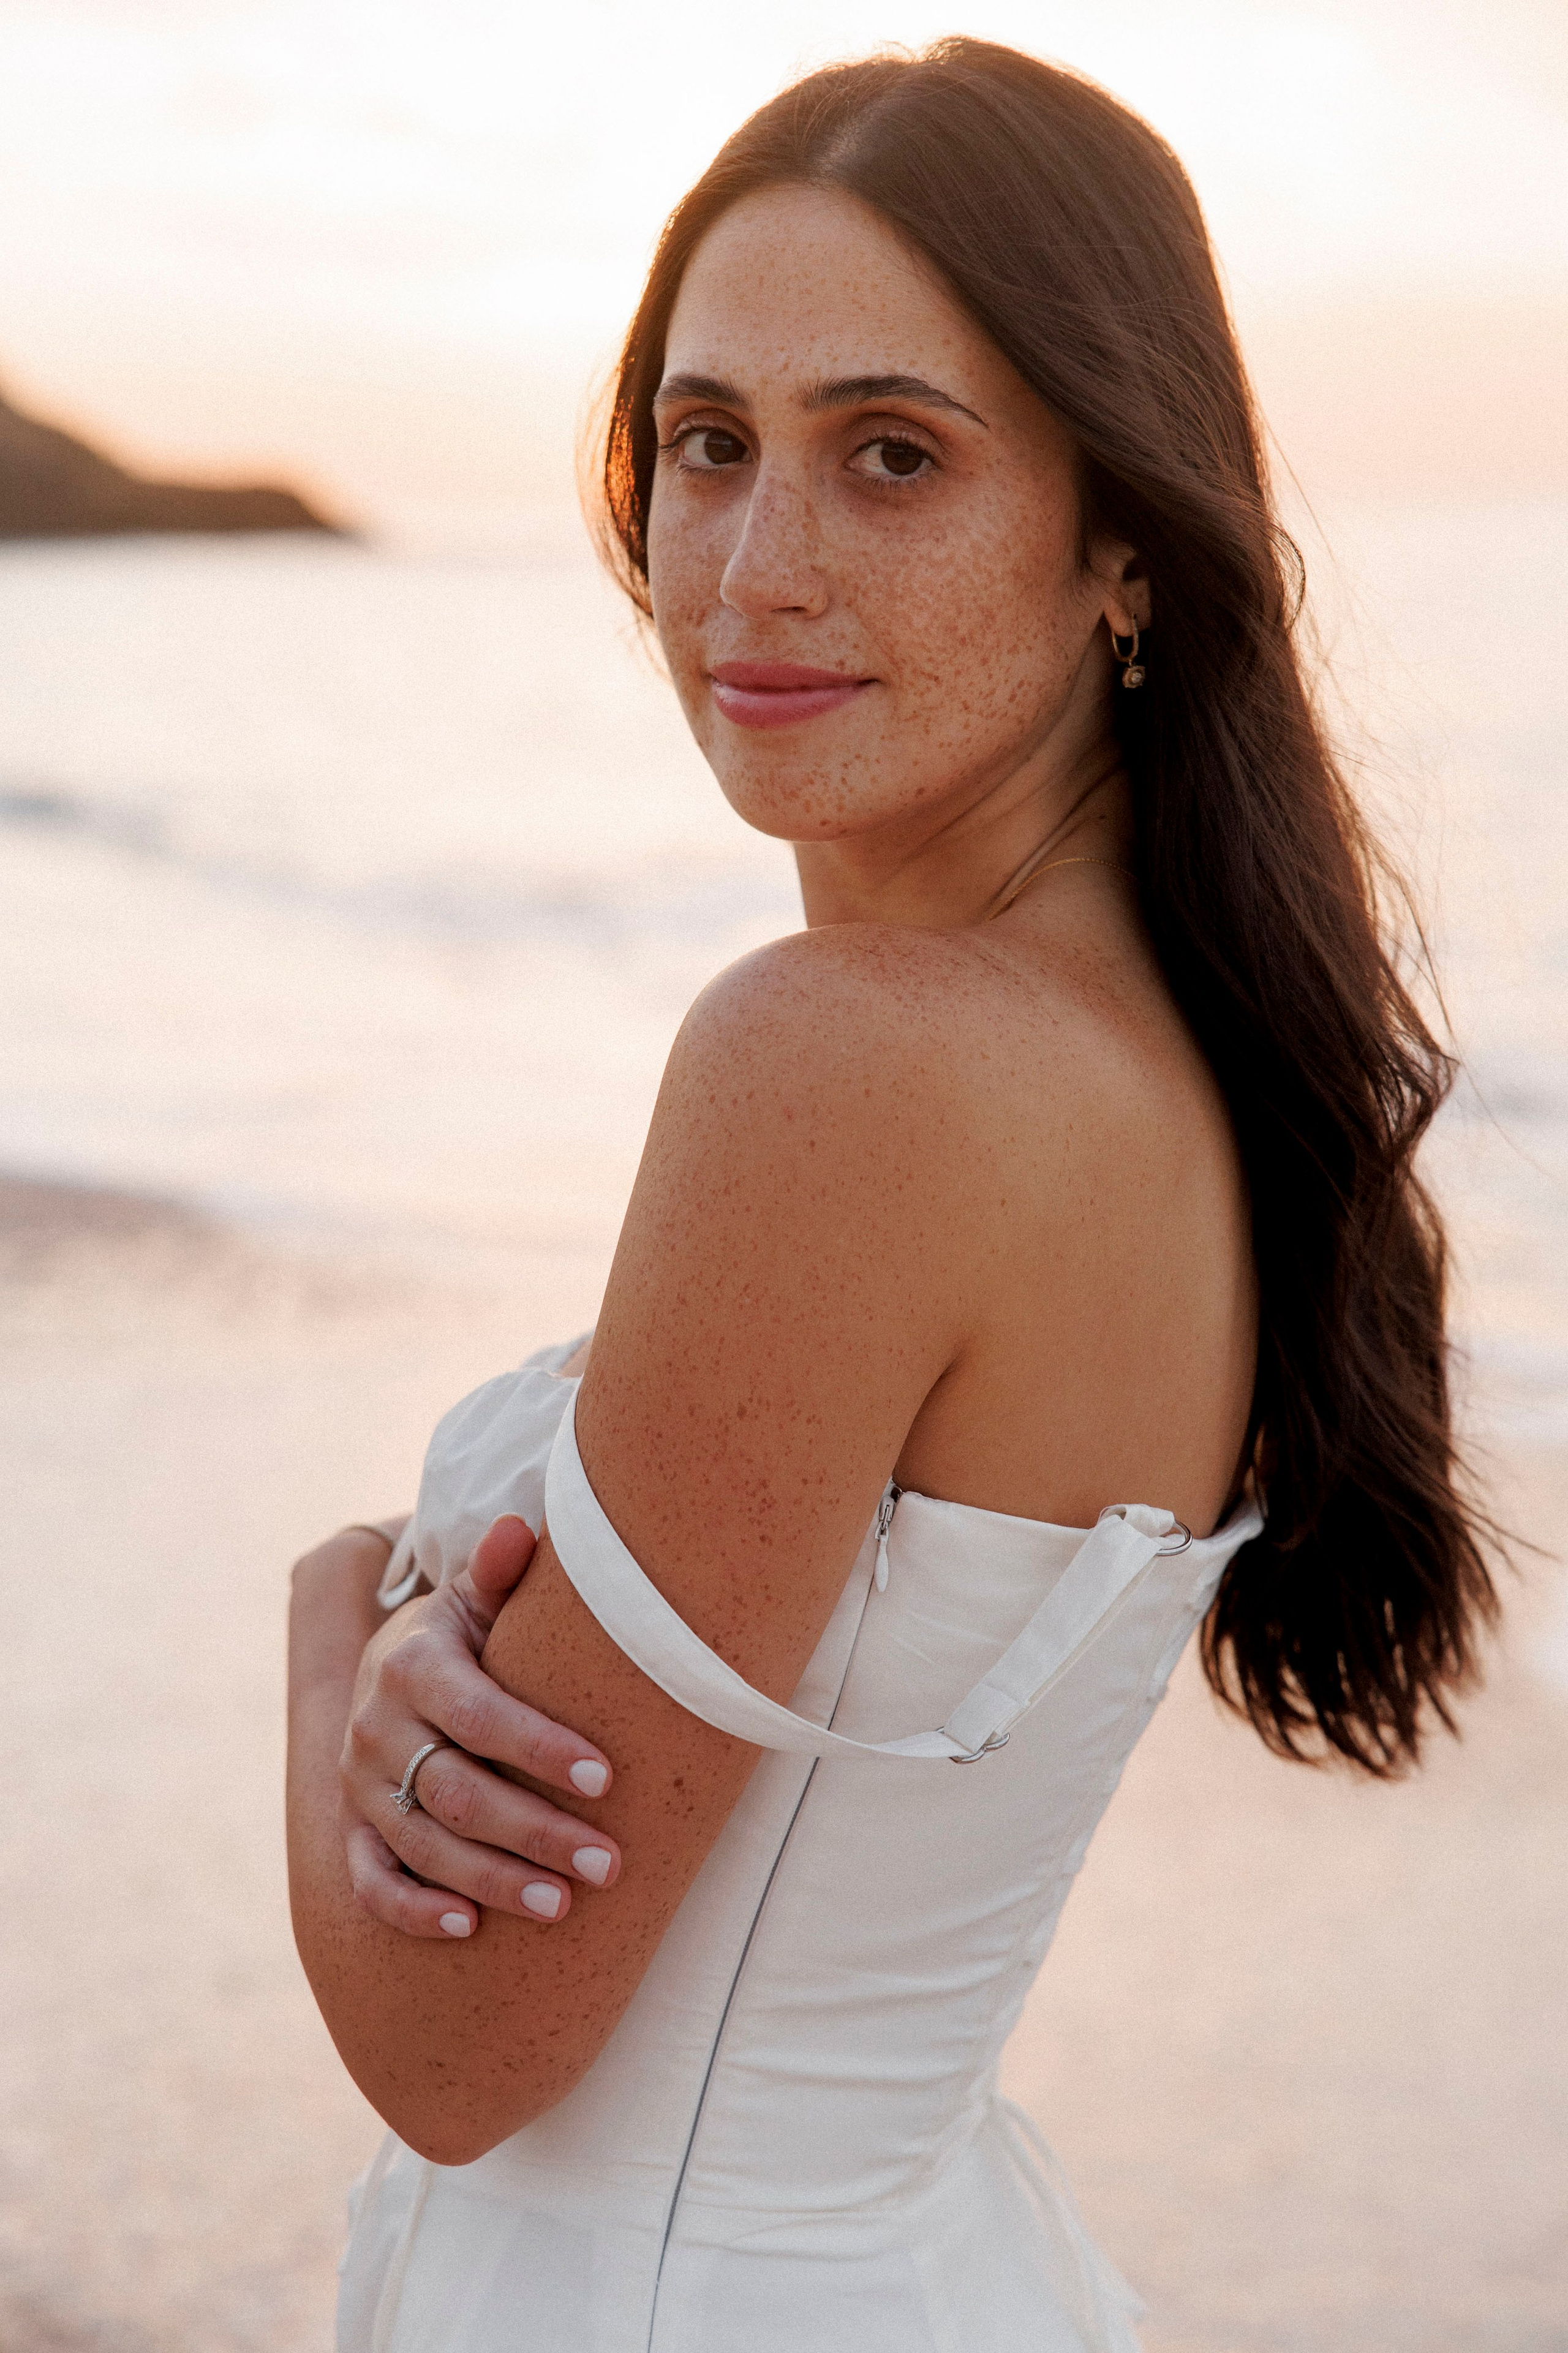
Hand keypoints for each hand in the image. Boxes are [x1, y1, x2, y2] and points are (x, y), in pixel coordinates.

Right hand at [339, 1516, 619, 1938]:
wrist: (392, 1668)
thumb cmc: (466, 1635)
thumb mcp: (478, 1598)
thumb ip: (499, 1572)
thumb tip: (518, 1527)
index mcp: (412, 1665)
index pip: (479, 1716)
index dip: (540, 1750)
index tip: (607, 1779)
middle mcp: (376, 1729)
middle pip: (458, 1794)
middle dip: (536, 1834)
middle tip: (607, 1864)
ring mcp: (360, 1786)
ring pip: (424, 1846)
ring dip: (493, 1881)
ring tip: (561, 1907)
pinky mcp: (354, 1830)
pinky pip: (373, 1881)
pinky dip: (414, 1910)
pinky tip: (468, 1928)